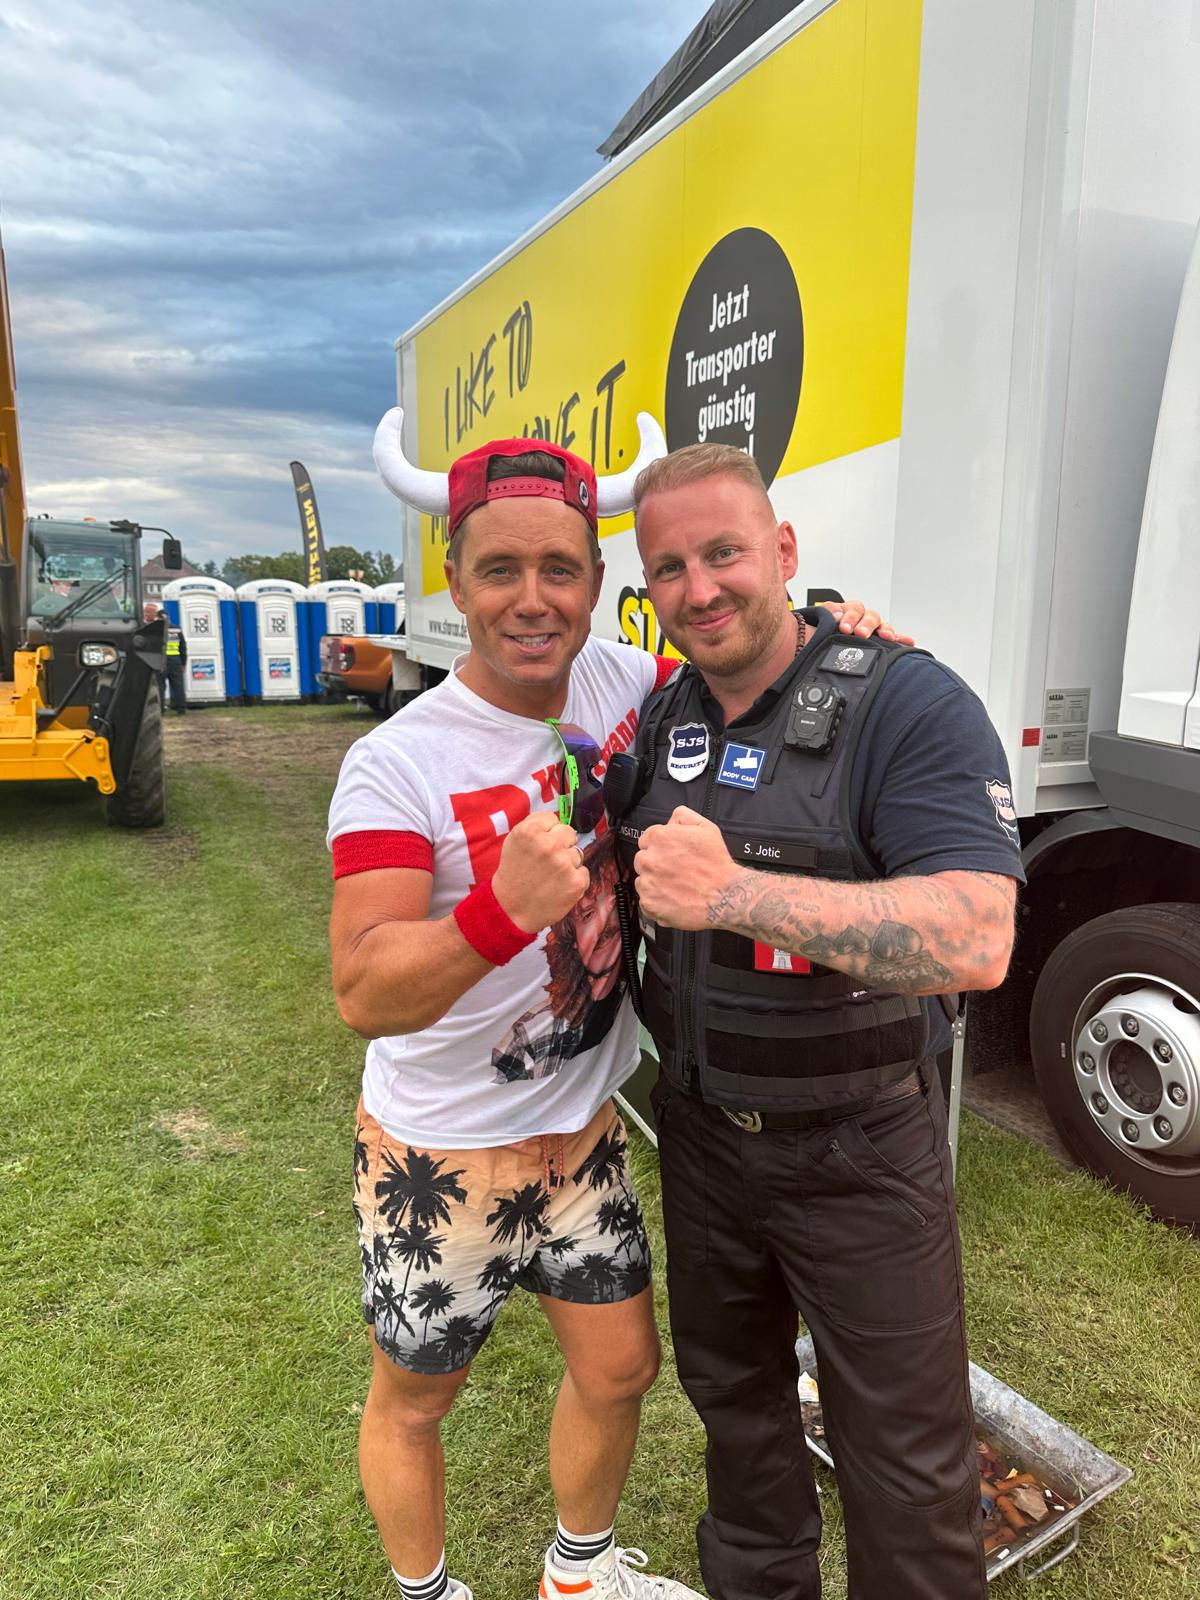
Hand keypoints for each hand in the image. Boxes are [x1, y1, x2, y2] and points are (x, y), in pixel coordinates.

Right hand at [492, 812, 588, 932]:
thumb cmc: (513, 876)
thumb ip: (534, 825)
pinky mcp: (576, 882)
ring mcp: (564, 863)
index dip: (547, 832)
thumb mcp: (513, 841)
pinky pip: (583, 872)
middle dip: (561, 845)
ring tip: (550, 877)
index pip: (553, 819)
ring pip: (577, 854)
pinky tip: (558, 886)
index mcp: (530, 831)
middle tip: (547, 861)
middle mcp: (549, 844)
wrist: (511, 910)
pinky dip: (574, 880)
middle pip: (569, 833)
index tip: (539, 845)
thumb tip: (556, 821)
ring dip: (567, 864)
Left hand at [634, 806, 737, 930]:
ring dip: (655, 883)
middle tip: (675, 871)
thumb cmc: (716, 864)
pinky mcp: (649, 904)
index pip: (646, 839)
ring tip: (676, 886)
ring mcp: (647, 883)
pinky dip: (656, 902)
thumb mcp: (706, 828)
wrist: (724, 896)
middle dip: (655, 864)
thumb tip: (670, 820)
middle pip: (642, 860)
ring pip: (642, 880)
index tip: (671, 855)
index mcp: (660, 838)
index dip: (660, 847)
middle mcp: (649, 859)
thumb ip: (683, 817)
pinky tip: (673, 899)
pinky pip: (646, 901)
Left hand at [821, 598, 914, 646]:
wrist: (817, 648)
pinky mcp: (879, 640)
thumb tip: (838, 614)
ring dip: (885, 630)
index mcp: (849, 611)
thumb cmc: (822, 632)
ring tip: (887, 637)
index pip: (853, 609)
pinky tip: (909, 642)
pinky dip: (901, 639)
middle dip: (866, 625)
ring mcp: (873, 629)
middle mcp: (863, 618)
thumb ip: (827, 612)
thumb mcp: (821, 619)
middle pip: (870, 616)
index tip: (844, 628)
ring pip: (882, 625)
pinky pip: (893, 638)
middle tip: (861, 633)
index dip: (850, 617)